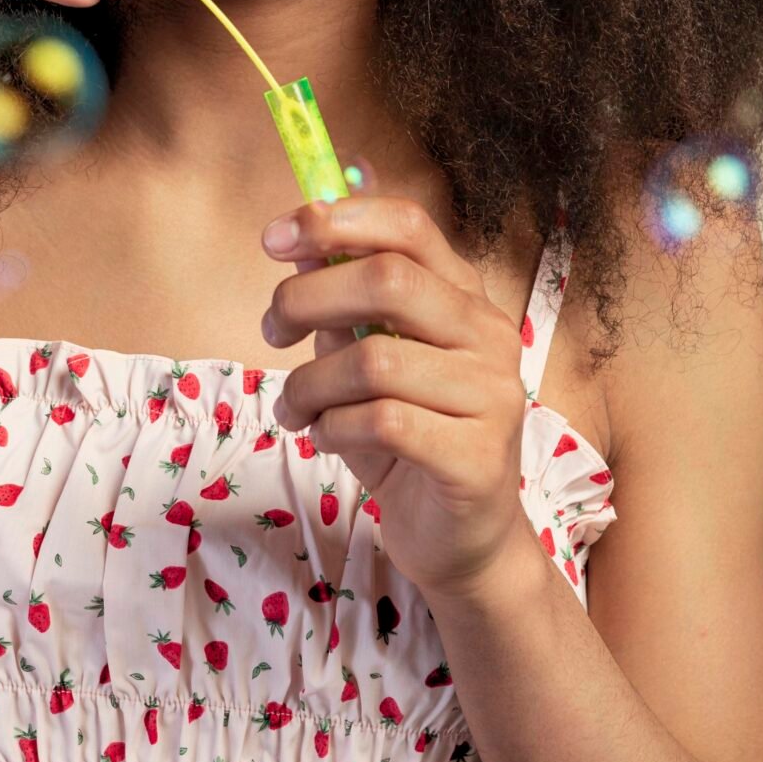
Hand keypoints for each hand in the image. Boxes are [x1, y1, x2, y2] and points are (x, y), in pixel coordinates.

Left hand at [260, 190, 545, 605]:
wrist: (461, 541)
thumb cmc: (408, 441)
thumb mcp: (366, 362)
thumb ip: (343, 306)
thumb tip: (299, 246)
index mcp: (464, 296)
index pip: (408, 226)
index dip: (335, 221)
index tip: (273, 238)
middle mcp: (488, 334)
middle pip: (388, 280)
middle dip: (307, 298)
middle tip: (271, 330)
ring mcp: (491, 395)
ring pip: (374, 360)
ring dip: (311, 383)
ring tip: (293, 409)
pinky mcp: (477, 456)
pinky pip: (384, 422)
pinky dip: (334, 427)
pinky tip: (325, 437)